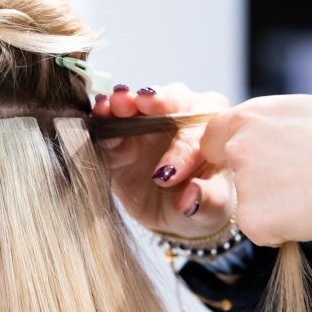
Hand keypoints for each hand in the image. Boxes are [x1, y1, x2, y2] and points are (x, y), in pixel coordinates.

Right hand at [92, 83, 235, 239]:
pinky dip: (103, 117)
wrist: (176, 212)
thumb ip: (205, 201)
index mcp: (212, 130)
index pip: (199, 134)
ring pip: (139, 103)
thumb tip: (188, 201)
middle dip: (156, 100)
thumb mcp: (211, 209)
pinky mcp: (119, 137)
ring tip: (116, 103)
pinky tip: (99, 113)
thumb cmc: (204, 203)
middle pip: (172, 99)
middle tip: (143, 102)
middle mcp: (182, 117)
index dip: (181, 152)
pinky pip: (110, 122)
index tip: (167, 175)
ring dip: (126, 102)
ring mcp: (147, 123)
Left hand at [199, 94, 311, 245]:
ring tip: (309, 194)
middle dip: (254, 177)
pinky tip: (306, 215)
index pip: (213, 136)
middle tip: (292, 180)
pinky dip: (278, 228)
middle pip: (232, 169)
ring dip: (270, 202)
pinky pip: (260, 227)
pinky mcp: (251, 220)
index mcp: (248, 117)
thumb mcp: (307, 110)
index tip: (251, 159)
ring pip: (249, 199)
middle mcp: (237, 149)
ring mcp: (243, 185)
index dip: (228, 149)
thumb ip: (270, 121)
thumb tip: (260, 128)